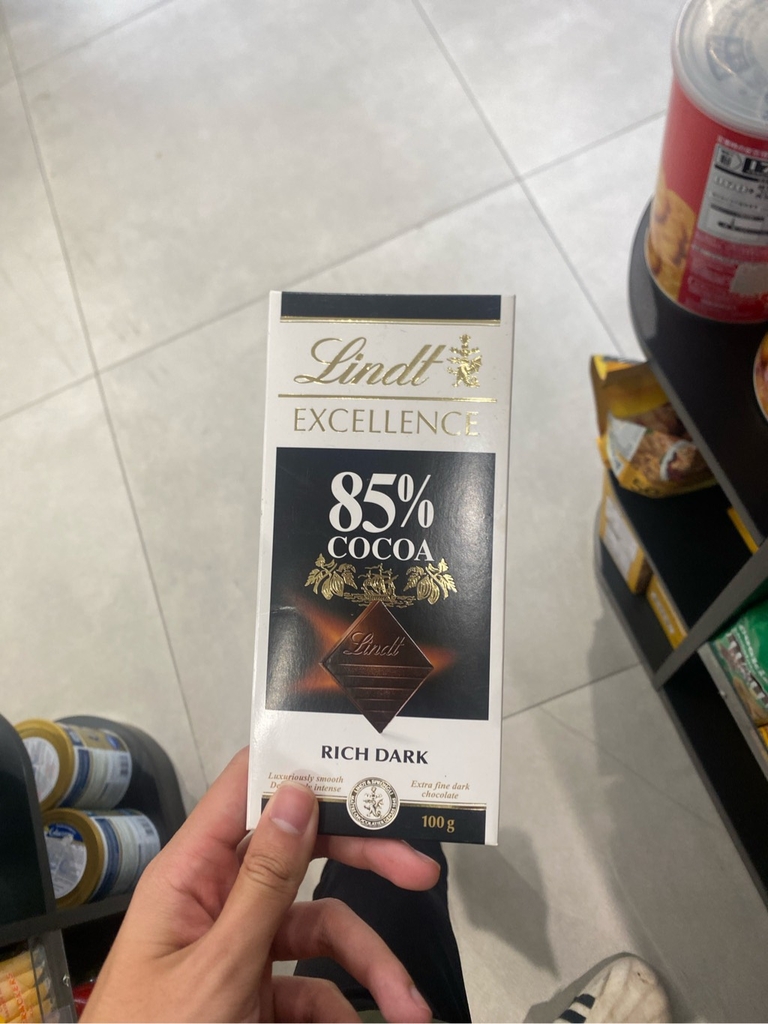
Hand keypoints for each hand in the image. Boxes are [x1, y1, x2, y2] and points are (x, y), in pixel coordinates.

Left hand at [81, 748, 438, 1021]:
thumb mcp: (217, 968)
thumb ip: (262, 884)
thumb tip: (296, 793)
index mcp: (192, 873)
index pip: (247, 790)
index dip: (300, 765)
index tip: (360, 760)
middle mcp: (216, 898)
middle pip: (300, 855)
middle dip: (363, 864)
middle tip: (420, 873)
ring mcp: (236, 947)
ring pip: (317, 927)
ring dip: (368, 963)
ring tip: (410, 1009)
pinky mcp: (250, 992)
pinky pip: (308, 983)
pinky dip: (338, 1005)